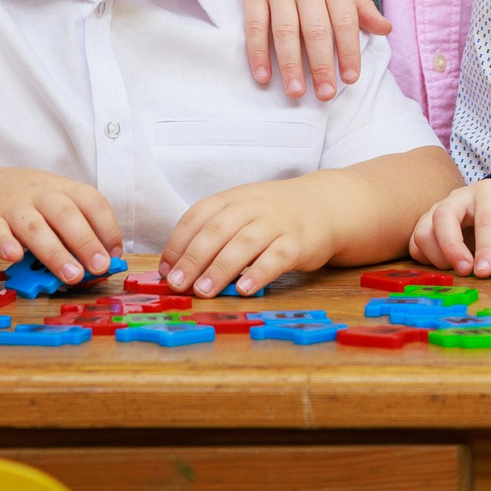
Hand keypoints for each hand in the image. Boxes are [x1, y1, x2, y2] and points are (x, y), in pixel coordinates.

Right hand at [0, 166, 123, 285]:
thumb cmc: (22, 205)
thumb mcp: (50, 205)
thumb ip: (72, 229)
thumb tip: (102, 261)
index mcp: (61, 188)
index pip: (92, 202)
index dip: (107, 228)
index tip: (115, 254)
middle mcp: (38, 193)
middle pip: (66, 215)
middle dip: (86, 242)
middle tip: (99, 267)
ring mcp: (11, 207)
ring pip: (35, 228)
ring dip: (55, 252)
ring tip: (72, 275)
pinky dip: (6, 244)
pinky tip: (15, 257)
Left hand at [160, 179, 337, 296]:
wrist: (326, 204)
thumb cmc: (274, 215)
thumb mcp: (242, 211)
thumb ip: (214, 233)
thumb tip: (177, 267)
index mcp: (232, 199)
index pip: (198, 216)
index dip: (178, 242)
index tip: (164, 269)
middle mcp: (252, 207)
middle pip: (217, 230)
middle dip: (193, 258)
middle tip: (177, 283)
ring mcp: (277, 223)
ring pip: (244, 243)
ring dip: (220, 268)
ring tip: (203, 291)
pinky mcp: (299, 242)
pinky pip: (277, 257)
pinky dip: (259, 273)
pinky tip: (245, 290)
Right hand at [226, 0, 389, 100]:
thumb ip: (361, 2)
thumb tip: (385, 29)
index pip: (344, 19)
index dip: (348, 51)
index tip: (351, 78)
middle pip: (315, 29)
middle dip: (321, 65)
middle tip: (326, 95)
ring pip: (284, 30)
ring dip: (290, 64)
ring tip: (295, 92)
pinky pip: (254, 24)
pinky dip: (256, 51)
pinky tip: (262, 75)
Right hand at [409, 179, 490, 277]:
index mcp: (488, 193)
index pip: (485, 220)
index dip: (485, 247)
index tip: (485, 271)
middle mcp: (459, 197)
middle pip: (443, 217)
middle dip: (452, 249)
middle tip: (466, 271)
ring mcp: (439, 208)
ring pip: (423, 230)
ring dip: (437, 256)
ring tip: (459, 269)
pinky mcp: (428, 223)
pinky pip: (415, 242)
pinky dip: (426, 258)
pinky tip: (445, 265)